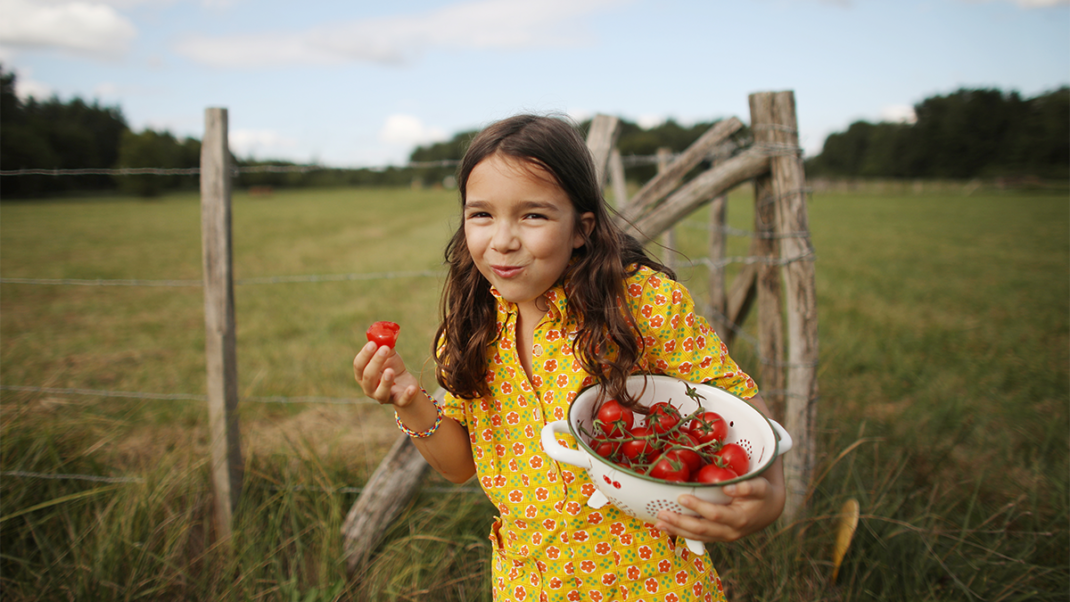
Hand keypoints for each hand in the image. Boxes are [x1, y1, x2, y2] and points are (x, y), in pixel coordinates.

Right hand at [353, 341, 421, 406]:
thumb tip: (385, 333)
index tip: (373, 343)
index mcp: (362, 375)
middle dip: (375, 363)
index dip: (364, 355)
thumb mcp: (389, 355)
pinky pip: (402, 400)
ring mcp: (382, 397)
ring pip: (381, 393)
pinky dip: (407, 395)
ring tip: (390, 370)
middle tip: (384, 349)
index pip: (359, 366)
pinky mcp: (398, 401)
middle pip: (368, 377)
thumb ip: (385, 345)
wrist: (405, 384)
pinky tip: (412, 388)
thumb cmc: (392, 367)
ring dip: (385, 382)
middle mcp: (369, 388)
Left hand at [653, 475, 784, 542]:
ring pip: (697, 537)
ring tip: (658, 523)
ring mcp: (723, 536)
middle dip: (679, 522)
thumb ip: (746, 487)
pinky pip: (697, 537)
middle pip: (701, 530)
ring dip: (676, 530)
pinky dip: (681, 533)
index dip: (697, 508)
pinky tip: (667, 528)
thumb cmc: (763, 494)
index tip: (681, 497)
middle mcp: (730, 532)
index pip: (714, 515)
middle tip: (661, 513)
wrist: (770, 510)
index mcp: (739, 519)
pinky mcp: (718, 536)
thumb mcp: (760, 487)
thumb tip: (727, 488)